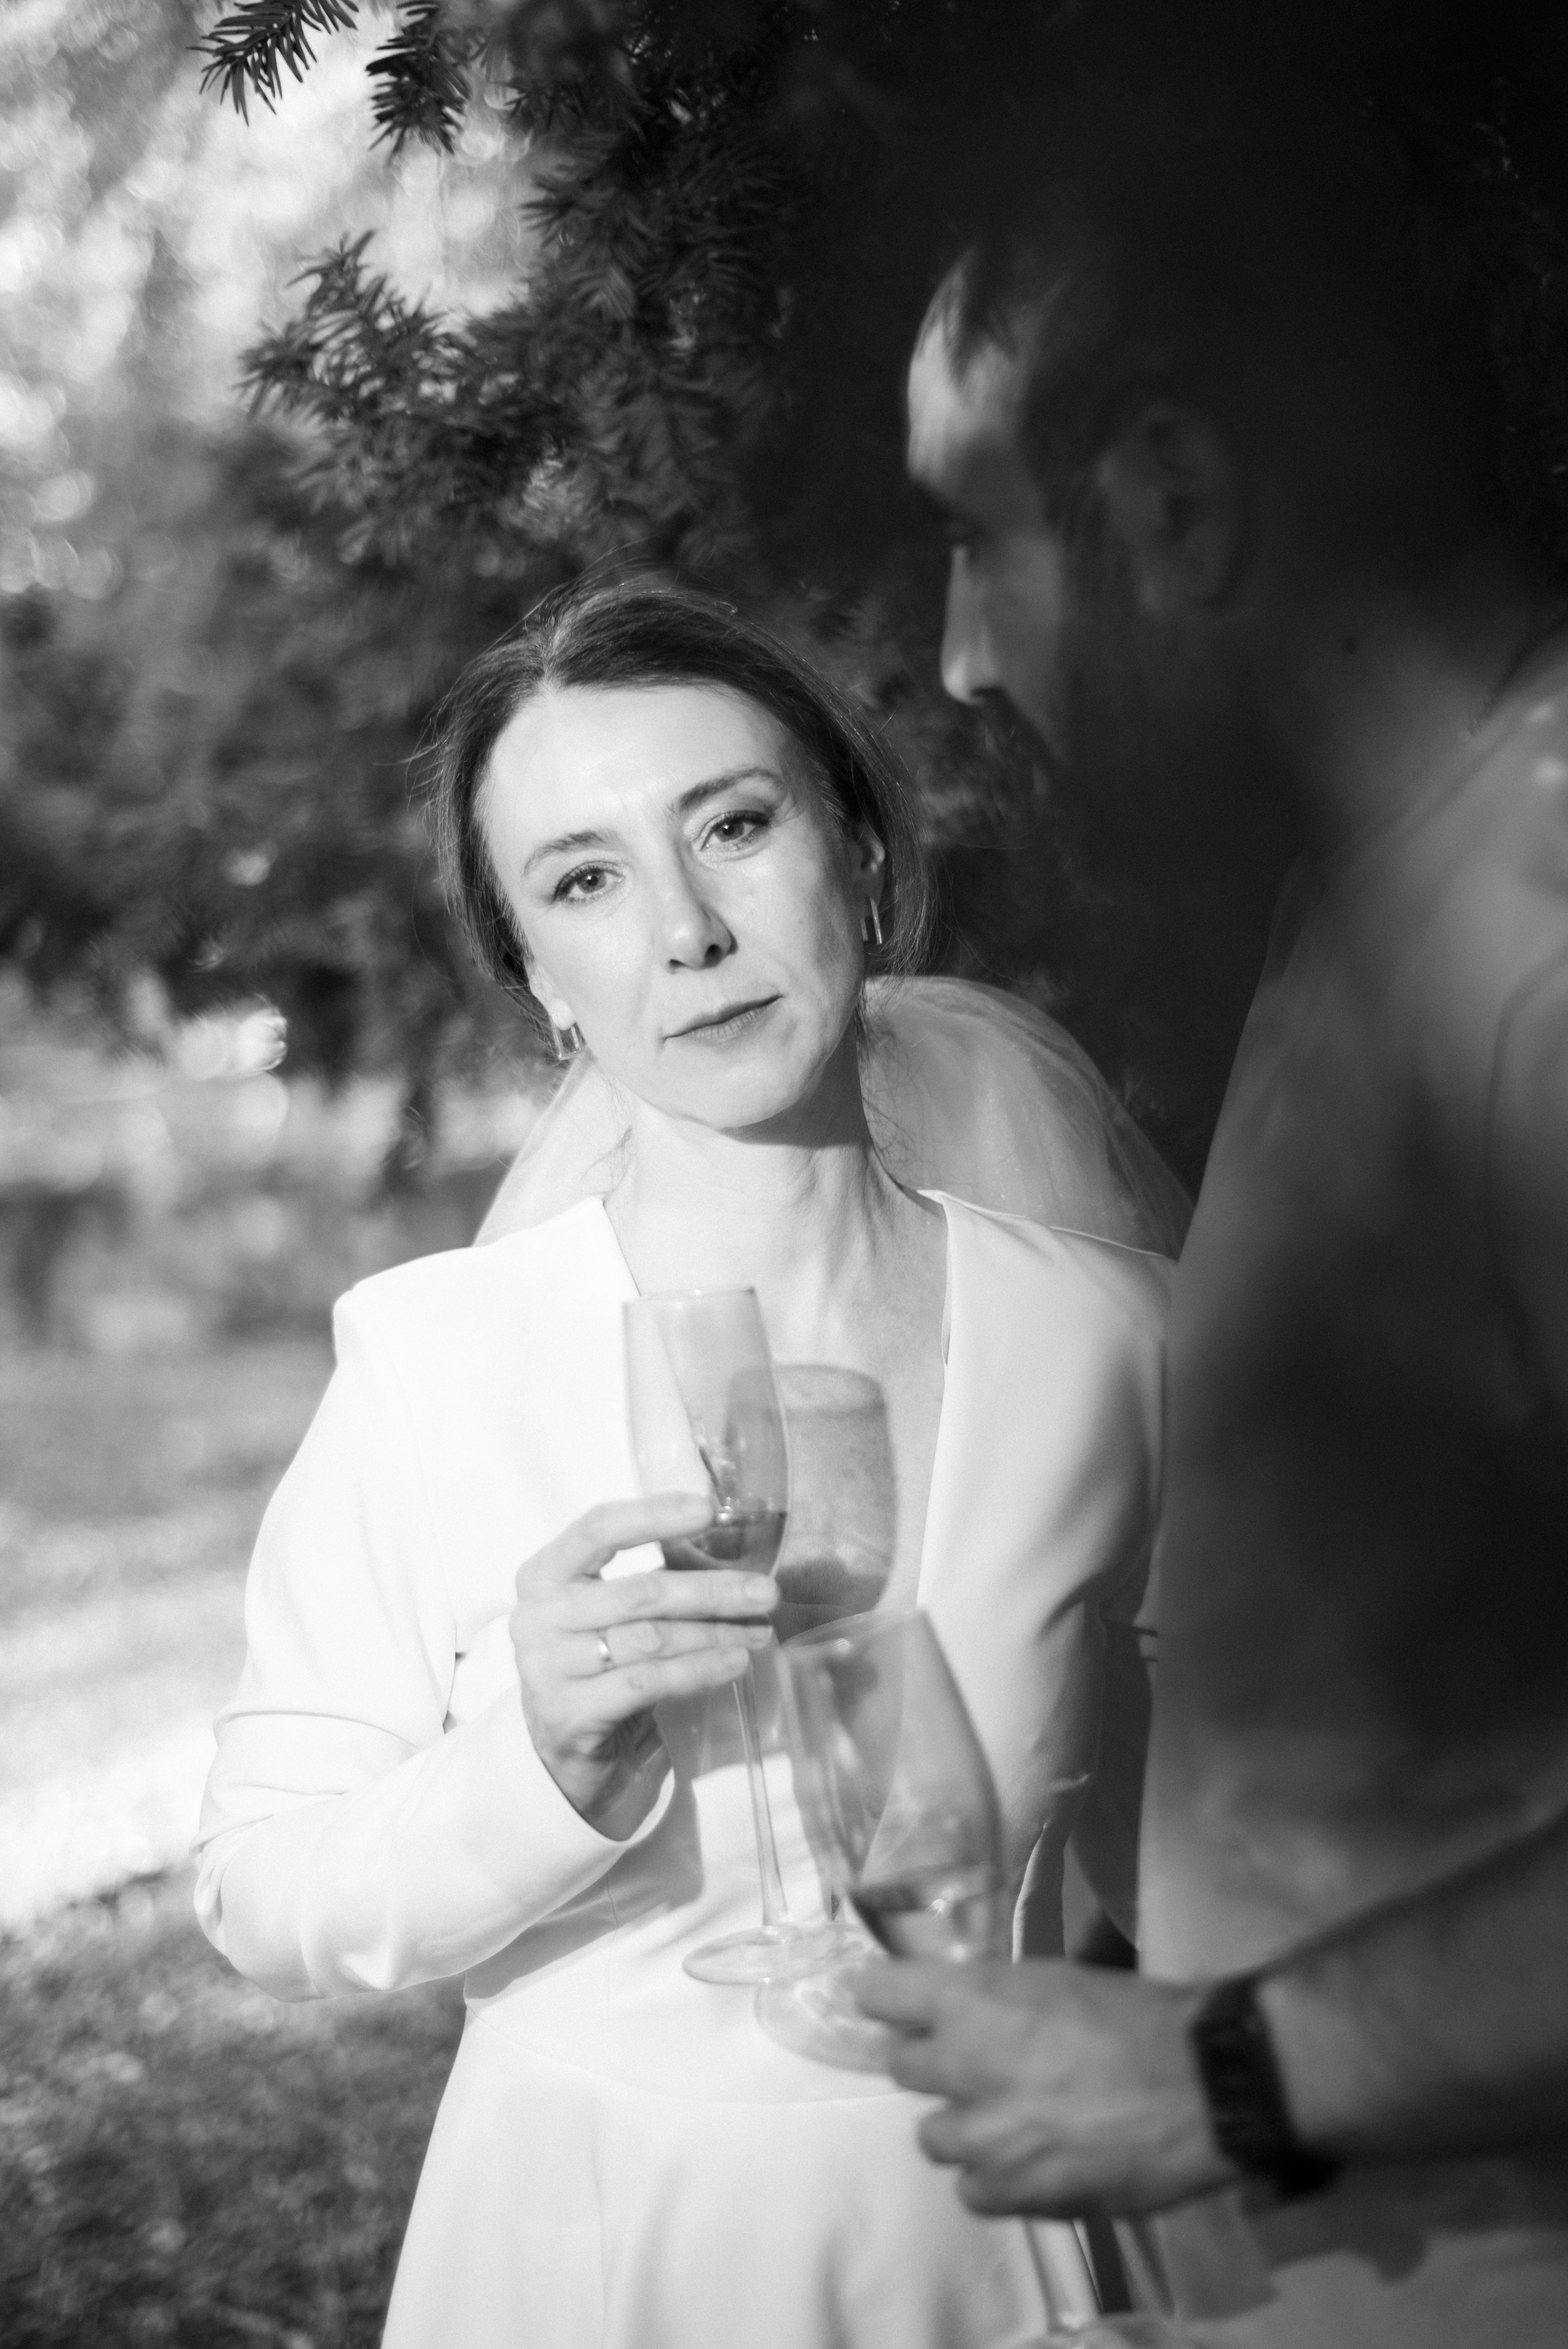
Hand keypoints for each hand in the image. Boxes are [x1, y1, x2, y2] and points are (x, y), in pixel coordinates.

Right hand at [511, 1493, 777, 1837]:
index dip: (653, 1515)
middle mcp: (537, 1616)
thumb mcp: (609, 1613)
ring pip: (650, 1640)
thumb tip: (733, 1557)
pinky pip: (649, 1682)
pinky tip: (732, 1663)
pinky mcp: (568, 1713)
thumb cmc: (597, 1665)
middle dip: (710, 1591)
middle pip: (638, 1592)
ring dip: (714, 1634)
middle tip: (765, 1593)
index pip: (598, 1528)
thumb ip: (650, 1581)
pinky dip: (699, 1670)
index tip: (707, 1508)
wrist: (561, 1748)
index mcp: (545, 1573)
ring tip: (756, 1632)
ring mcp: (547, 1667)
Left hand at [853, 1958, 1234, 2217]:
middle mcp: (963, 2066)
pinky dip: (994, 2179)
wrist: (1201, 2084)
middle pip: (900, 2066)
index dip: (884, 1996)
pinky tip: (1029, 2164)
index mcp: (972, 2000)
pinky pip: (973, 2191)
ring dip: (963, 2126)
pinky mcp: (1018, 2193)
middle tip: (972, 2062)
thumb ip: (1001, 1997)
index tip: (891, 2001)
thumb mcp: (1058, 1978)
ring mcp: (987, 2137)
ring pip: (933, 2137)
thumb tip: (971, 2006)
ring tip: (1008, 2120)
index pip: (878, 1992)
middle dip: (933, 2062)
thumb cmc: (1138, 2015)